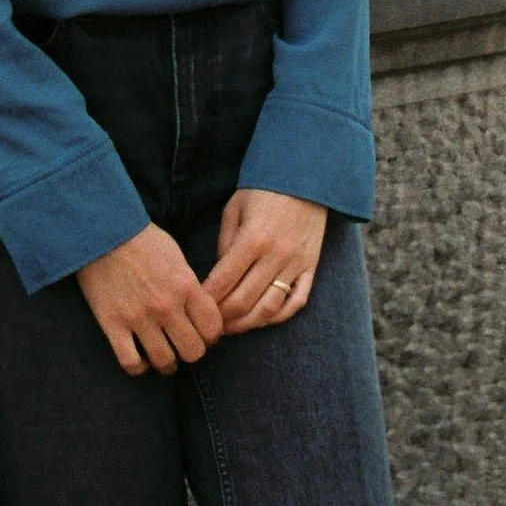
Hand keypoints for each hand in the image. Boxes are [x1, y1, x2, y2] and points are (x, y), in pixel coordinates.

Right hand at [75, 224, 223, 376]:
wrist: (102, 230)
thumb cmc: (142, 239)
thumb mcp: (176, 256)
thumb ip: (190, 285)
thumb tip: (200, 310)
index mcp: (186, 285)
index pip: (213, 329)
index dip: (211, 335)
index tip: (202, 333)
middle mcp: (166, 306)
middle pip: (193, 351)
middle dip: (191, 352)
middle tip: (183, 345)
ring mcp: (139, 317)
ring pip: (165, 361)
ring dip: (168, 364)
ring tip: (164, 358)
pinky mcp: (113, 324)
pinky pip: (131, 362)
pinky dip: (138, 367)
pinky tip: (140, 359)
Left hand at [208, 190, 326, 335]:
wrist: (306, 177)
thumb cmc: (264, 190)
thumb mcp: (235, 208)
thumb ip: (224, 242)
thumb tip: (218, 276)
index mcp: (253, 238)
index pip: (223, 281)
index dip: (206, 299)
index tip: (194, 306)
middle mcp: (276, 255)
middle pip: (244, 301)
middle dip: (222, 318)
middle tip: (208, 324)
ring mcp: (296, 264)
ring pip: (269, 309)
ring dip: (247, 324)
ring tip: (230, 328)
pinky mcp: (311, 267)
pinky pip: (297, 302)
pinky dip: (279, 317)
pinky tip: (262, 320)